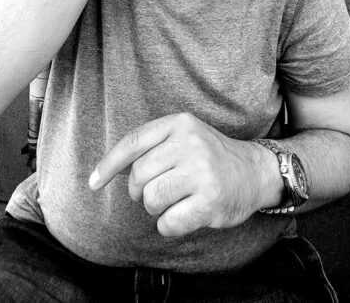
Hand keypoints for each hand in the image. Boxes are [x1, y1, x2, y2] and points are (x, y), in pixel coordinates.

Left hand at [88, 112, 270, 236]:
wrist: (256, 172)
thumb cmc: (211, 158)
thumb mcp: (184, 138)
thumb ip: (152, 148)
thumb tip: (109, 171)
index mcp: (180, 124)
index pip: (133, 143)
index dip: (108, 165)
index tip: (93, 183)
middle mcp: (191, 144)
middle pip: (139, 175)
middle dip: (140, 192)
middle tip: (157, 193)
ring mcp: (202, 172)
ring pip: (151, 199)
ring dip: (156, 209)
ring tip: (173, 203)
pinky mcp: (210, 201)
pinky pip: (169, 222)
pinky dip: (169, 225)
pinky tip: (184, 216)